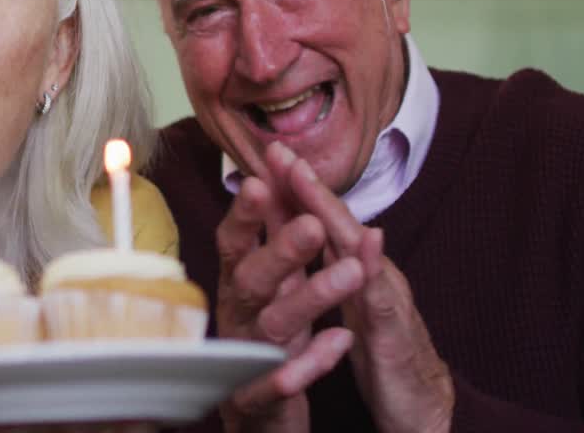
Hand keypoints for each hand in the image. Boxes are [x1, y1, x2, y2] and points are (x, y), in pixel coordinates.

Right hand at [214, 173, 365, 432]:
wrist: (258, 414)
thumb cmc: (266, 335)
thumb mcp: (274, 281)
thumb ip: (275, 233)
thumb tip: (277, 174)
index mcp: (238, 285)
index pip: (234, 242)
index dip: (244, 213)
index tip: (262, 180)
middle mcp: (237, 316)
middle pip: (251, 279)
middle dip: (280, 249)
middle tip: (313, 224)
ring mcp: (244, 357)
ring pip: (272, 325)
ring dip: (310, 298)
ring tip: (350, 273)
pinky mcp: (256, 399)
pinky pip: (278, 383)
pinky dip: (307, 365)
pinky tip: (337, 344)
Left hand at [264, 141, 453, 432]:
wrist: (423, 403)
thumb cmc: (384, 348)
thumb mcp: (350, 300)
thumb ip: (332, 263)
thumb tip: (305, 226)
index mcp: (355, 268)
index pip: (322, 221)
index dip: (297, 187)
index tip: (269, 152)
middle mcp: (373, 273)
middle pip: (337, 222)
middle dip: (309, 185)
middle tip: (282, 151)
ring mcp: (387, 299)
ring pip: (358, 250)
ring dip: (333, 214)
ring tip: (307, 182)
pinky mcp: (395, 334)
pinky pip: (381, 301)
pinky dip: (373, 271)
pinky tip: (368, 244)